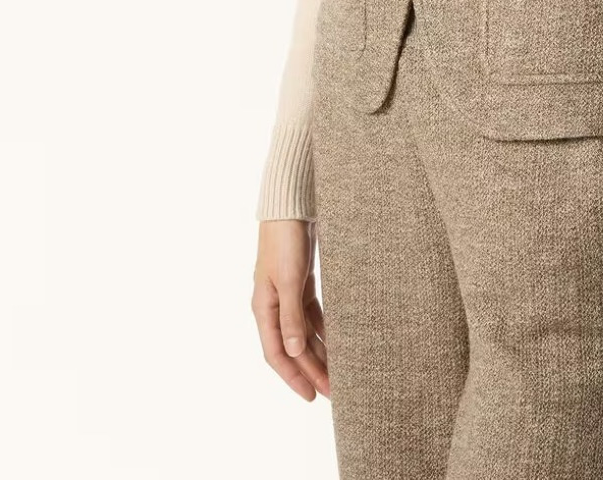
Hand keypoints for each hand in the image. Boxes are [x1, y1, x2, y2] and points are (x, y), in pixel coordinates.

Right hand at [252, 219, 329, 400]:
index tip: (311, 396)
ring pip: (303, 333)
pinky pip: (312, 316)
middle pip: (293, 347)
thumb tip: (293, 352)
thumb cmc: (285, 241)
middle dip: (311, 370)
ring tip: (339, 373)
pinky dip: (323, 330)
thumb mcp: (288, 280)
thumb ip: (291, 317)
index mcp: (263, 308)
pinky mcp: (300, 284)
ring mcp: (286, 295)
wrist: (291, 207)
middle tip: (333, 392)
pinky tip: (338, 342)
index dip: (293, 377)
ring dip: (319, 353)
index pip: (277, 353)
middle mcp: (273, 306)